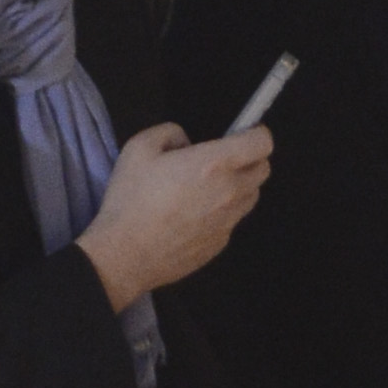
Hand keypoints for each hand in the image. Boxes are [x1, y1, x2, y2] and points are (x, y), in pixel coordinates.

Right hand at [77, 120, 271, 306]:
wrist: (124, 255)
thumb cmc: (131, 199)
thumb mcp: (140, 148)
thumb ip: (170, 133)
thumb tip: (187, 143)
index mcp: (214, 165)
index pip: (262, 143)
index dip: (256, 133)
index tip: (242, 132)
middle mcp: (230, 193)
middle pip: (263, 170)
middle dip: (249, 159)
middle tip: (221, 159)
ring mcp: (228, 222)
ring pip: (250, 197)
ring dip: (239, 187)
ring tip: (206, 189)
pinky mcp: (220, 245)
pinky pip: (232, 221)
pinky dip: (222, 213)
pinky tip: (192, 216)